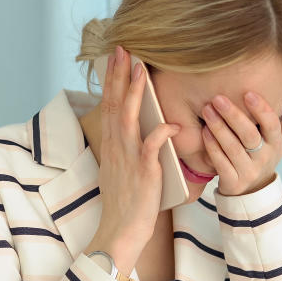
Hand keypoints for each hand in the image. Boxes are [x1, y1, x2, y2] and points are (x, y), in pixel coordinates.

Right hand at [92, 45, 180, 260]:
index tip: (117, 58)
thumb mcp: (122, 170)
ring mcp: (128, 159)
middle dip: (119, 76)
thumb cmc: (126, 203)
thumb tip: (139, 133)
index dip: (113, 80)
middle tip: (123, 49)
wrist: (120, 231)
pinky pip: (151, 149)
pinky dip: (161, 135)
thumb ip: (129, 148)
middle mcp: (116, 148)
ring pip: (130, 119)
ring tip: (141, 70)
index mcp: (112, 146)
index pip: (111, 105)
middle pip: (116, 104)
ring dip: (135, 94)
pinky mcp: (144, 173)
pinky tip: (170, 124)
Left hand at [201, 88, 281, 195]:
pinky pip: (221, 163)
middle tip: (218, 99)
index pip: (272, 125)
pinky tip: (204, 131)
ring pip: (233, 148)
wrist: (254, 190)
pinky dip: (212, 147)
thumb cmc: (265, 155)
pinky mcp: (233, 182)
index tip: (248, 93)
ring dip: (219, 128)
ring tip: (207, 110)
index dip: (261, 110)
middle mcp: (264, 158)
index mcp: (276, 144)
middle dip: (233, 116)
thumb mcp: (280, 139)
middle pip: (249, 135)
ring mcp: (249, 172)